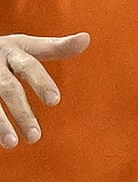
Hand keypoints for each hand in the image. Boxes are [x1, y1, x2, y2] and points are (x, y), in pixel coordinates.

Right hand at [0, 31, 84, 146]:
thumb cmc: (4, 51)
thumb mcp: (26, 45)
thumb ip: (55, 47)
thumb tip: (86, 38)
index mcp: (12, 51)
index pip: (29, 66)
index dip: (41, 82)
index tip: (54, 101)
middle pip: (7, 88)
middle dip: (21, 111)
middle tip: (35, 136)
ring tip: (11, 143)